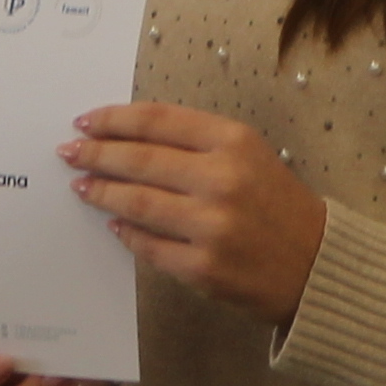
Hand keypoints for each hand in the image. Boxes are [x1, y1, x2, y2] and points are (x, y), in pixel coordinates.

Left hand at [62, 104, 328, 328]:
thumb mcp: (249, 155)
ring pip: (136, 203)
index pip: (157, 121)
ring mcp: (211, 226)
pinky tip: (114, 224)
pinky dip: (126, 234)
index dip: (114, 119)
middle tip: (69, 152)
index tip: (86, 120)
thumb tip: (127, 139)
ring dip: (102, 193)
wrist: (316, 264)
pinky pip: (148, 245)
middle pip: (139, 160)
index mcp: (234, 142)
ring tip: (82, 186)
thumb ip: (196, 144)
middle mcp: (222, 179)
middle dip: (96, 154)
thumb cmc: (277, 204)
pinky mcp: (202, 267)